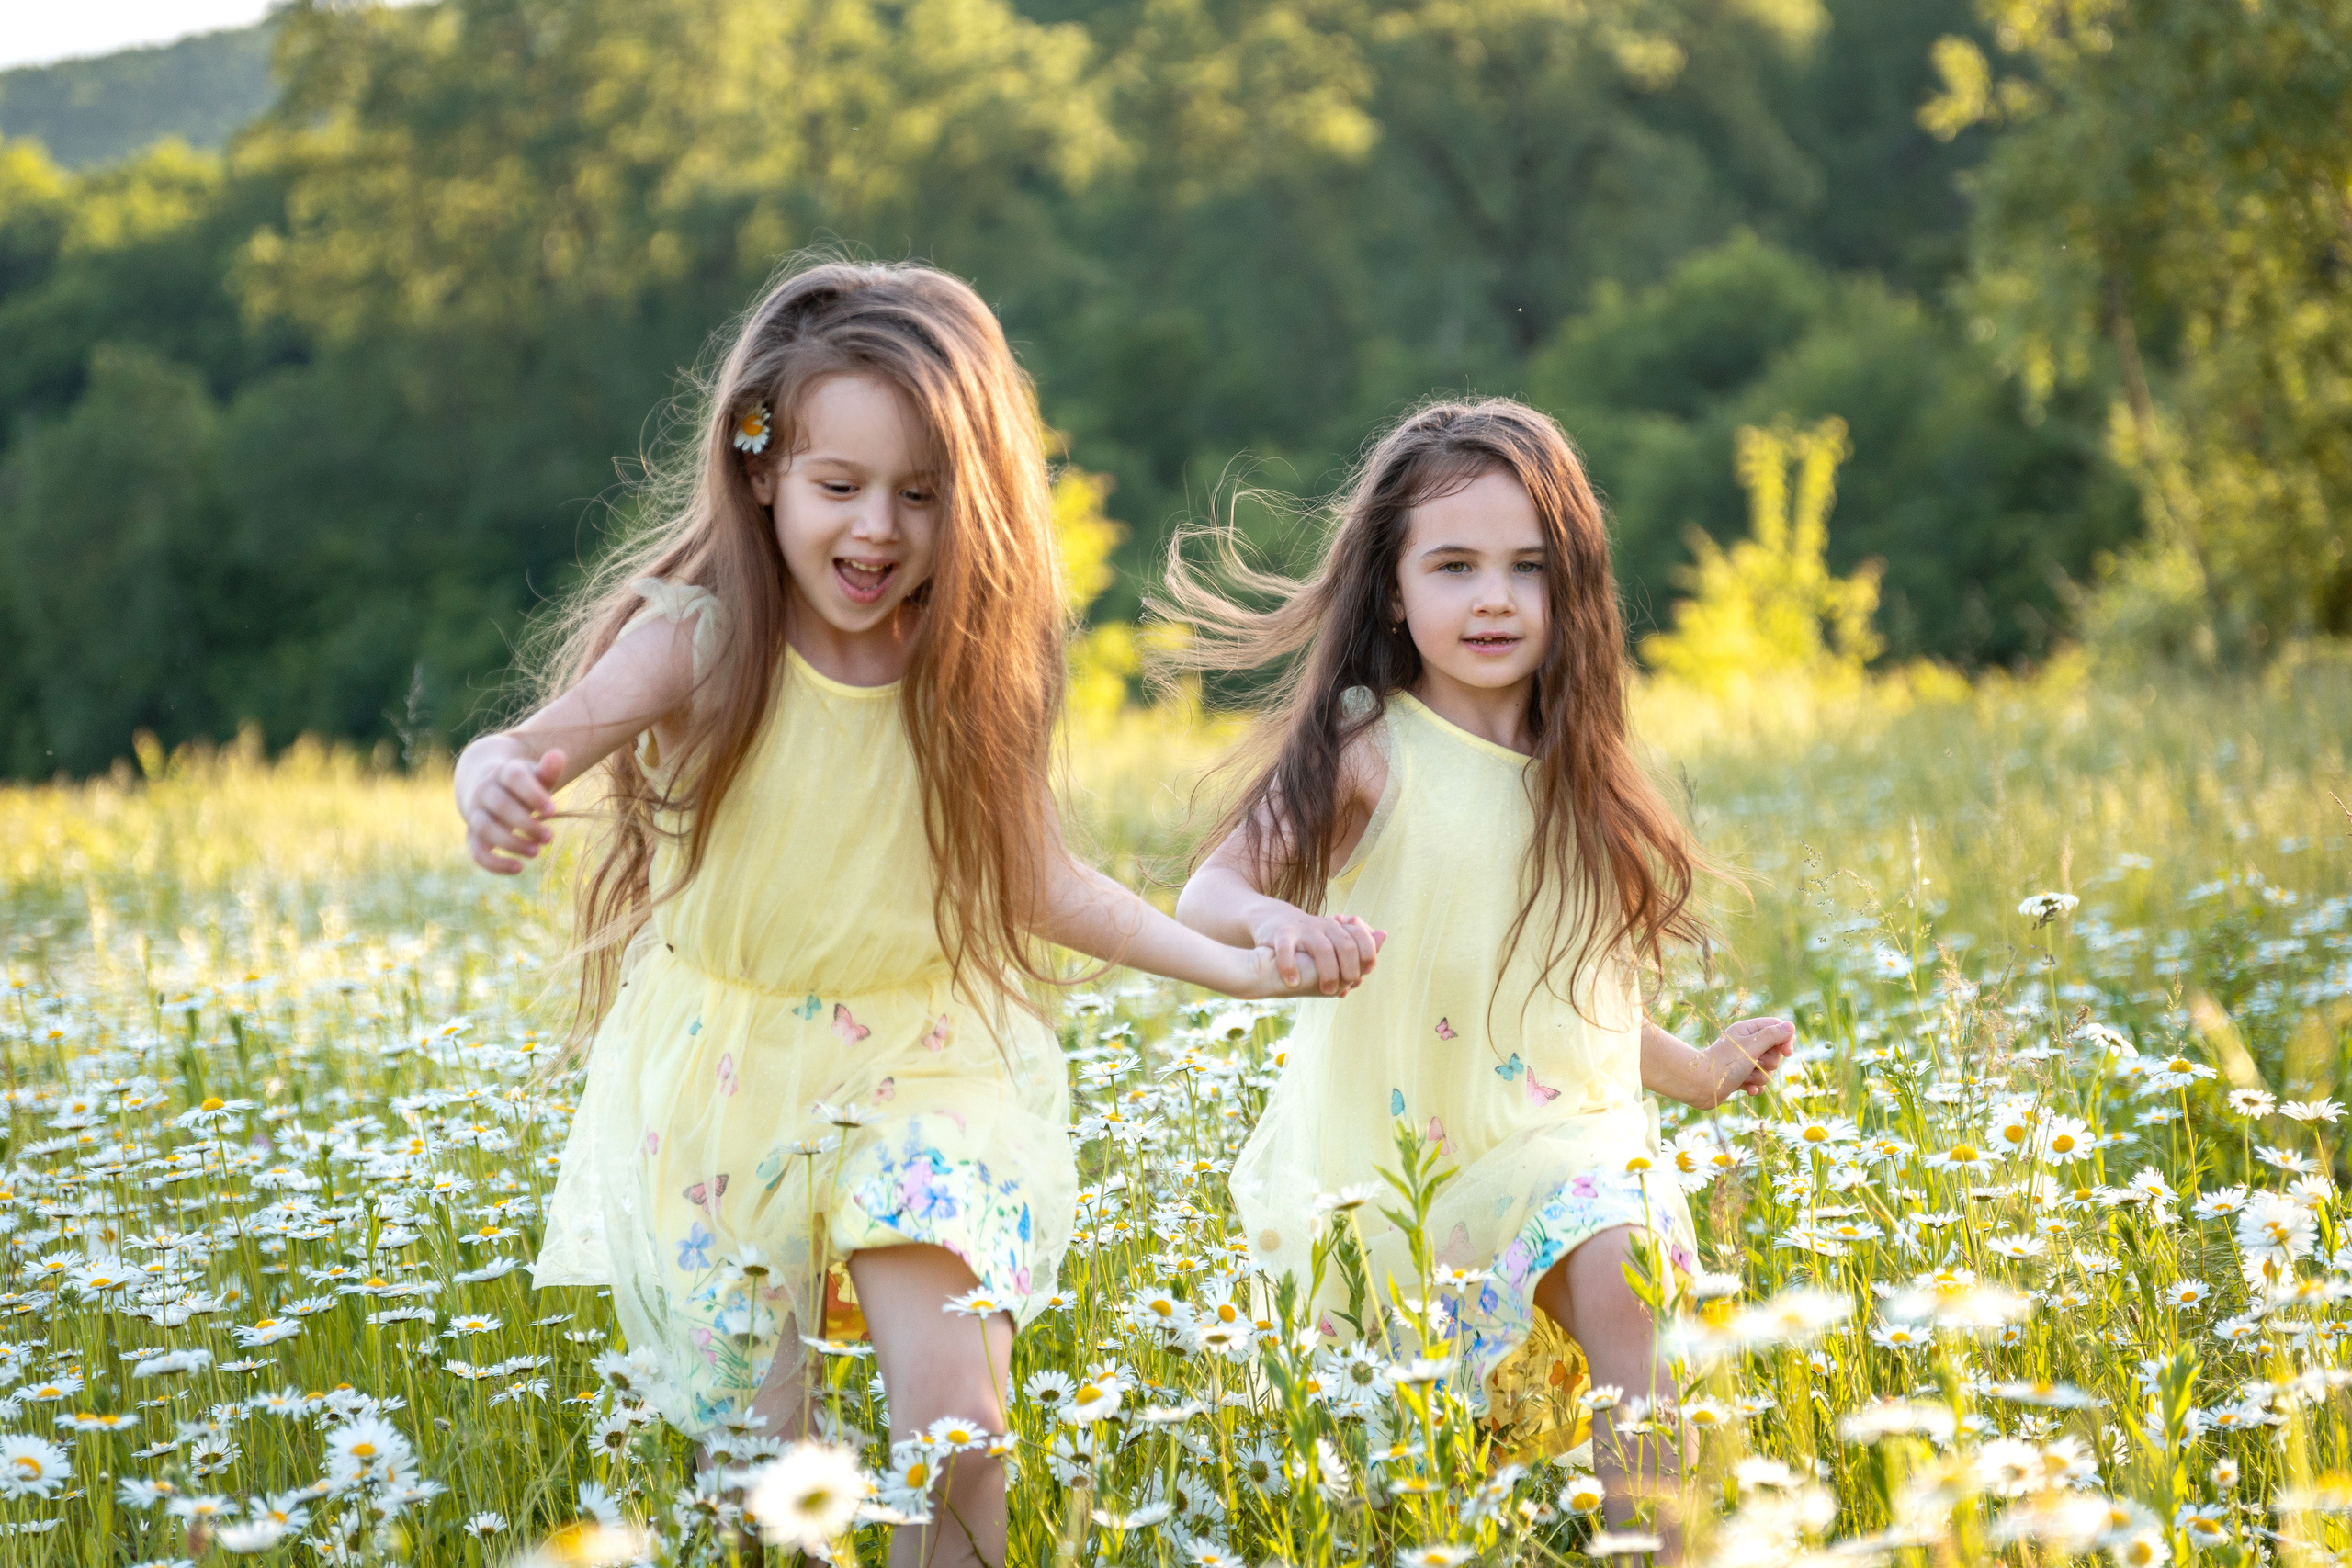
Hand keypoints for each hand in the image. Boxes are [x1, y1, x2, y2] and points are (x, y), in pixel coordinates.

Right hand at [459, 744, 566, 873]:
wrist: (486, 784)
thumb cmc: (521, 783)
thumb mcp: (534, 774)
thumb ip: (548, 770)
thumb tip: (559, 755)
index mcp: (502, 772)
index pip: (514, 777)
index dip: (533, 794)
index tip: (553, 811)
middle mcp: (484, 791)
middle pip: (500, 805)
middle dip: (525, 823)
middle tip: (549, 837)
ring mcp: (475, 813)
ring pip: (485, 829)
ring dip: (511, 843)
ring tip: (536, 852)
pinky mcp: (473, 835)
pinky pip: (476, 851)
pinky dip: (494, 863)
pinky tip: (519, 868)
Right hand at [1248, 906, 1385, 996]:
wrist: (1274, 923)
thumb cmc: (1309, 940)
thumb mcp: (1334, 939)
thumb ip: (1358, 942)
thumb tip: (1384, 934)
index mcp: (1339, 928)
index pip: (1362, 938)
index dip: (1367, 957)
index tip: (1360, 977)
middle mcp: (1324, 927)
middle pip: (1346, 946)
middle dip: (1348, 970)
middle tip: (1342, 988)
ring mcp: (1304, 930)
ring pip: (1323, 949)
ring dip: (1328, 973)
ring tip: (1326, 990)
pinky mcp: (1282, 934)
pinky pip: (1287, 949)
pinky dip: (1290, 967)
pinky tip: (1293, 982)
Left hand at [1691, 1017, 1795, 1107]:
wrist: (1699, 1085)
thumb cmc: (1724, 1063)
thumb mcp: (1751, 1047)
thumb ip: (1772, 1036)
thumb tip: (1790, 1026)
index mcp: (1747, 1030)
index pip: (1776, 1027)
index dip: (1785, 1039)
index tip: (1787, 1052)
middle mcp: (1746, 1044)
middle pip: (1775, 1051)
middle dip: (1770, 1062)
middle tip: (1755, 1064)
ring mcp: (1743, 1061)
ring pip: (1768, 1069)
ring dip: (1760, 1076)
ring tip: (1745, 1077)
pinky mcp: (1740, 1078)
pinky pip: (1758, 1082)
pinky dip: (1755, 1086)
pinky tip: (1747, 1089)